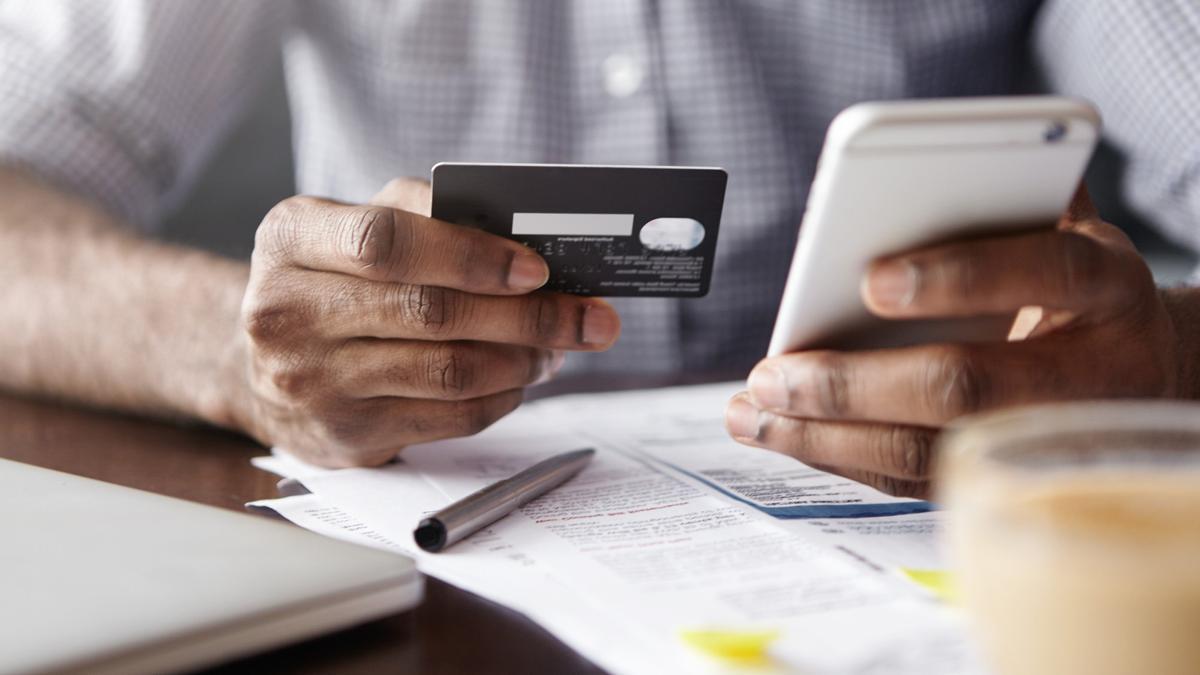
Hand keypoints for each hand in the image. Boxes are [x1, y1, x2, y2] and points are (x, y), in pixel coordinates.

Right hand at [232, 178, 619, 466]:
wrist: (264, 365)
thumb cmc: (333, 281)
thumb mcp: (354, 226)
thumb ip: (426, 214)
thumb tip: (527, 238)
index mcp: (291, 237)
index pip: (385, 242)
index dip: (471, 255)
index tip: (536, 268)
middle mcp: (286, 311)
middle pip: (431, 313)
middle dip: (528, 315)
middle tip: (588, 316)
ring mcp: (311, 382)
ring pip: (449, 371)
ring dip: (524, 358)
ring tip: (557, 345)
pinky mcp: (347, 435)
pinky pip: (450, 417)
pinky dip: (502, 395)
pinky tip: (521, 376)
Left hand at [726, 187, 1181, 497]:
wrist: (1142, 373)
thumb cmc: (1075, 287)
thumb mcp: (1063, 228)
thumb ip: (1003, 195)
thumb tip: (908, 167)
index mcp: (1106, 286)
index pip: (1043, 270)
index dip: (959, 274)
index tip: (871, 278)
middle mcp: (1089, 371)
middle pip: (965, 386)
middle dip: (854, 385)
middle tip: (772, 376)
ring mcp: (1043, 439)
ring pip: (929, 452)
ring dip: (825, 437)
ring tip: (750, 415)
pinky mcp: (1002, 477)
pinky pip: (914, 478)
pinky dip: (840, 459)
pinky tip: (785, 435)